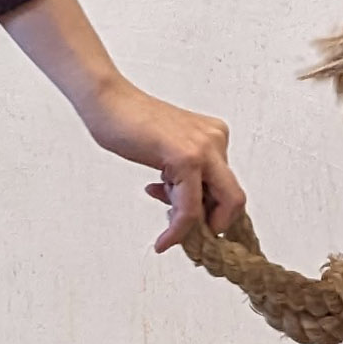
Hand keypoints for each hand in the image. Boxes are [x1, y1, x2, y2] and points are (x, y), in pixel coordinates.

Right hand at [85, 85, 246, 251]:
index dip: (213, 215)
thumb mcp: (167, 156)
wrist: (107, 102)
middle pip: (235, 201)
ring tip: (168, 235)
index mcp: (215, 137)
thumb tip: (190, 215)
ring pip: (218, 208)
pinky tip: (164, 240)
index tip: (191, 227)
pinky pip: (190, 209)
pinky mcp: (186, 157)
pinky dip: (178, 231)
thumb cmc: (130, 125)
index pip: (228, 188)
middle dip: (215, 227)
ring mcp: (204, 147)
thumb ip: (183, 179)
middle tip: (192, 240)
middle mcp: (216, 139)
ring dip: (192, 231)